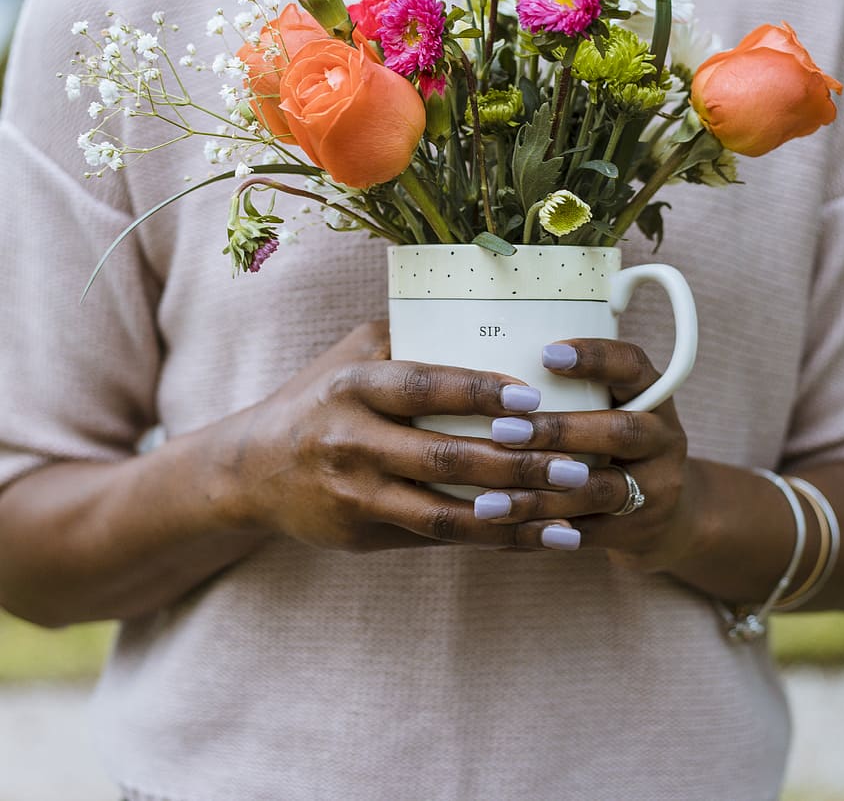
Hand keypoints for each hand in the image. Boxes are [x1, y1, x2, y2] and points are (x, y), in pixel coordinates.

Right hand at [212, 321, 594, 553]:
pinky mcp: (362, 535)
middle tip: (576, 465)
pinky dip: (491, 541)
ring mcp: (355, 495)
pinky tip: (537, 537)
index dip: (479, 393)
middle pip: (444, 457)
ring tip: (571, 515)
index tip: (534, 398)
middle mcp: (351, 442)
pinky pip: (436, 540)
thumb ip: (411, 335)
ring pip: (445, 513)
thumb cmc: (321, 396)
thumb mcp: (353, 354)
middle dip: (516, 464)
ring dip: (513, 515)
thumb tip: (492, 316)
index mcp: (353, 387)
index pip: (423, 387)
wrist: (254, 468)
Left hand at [473, 338, 697, 569]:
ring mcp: (657, 488)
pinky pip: (588, 533)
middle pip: (619, 431)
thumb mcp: (612, 405)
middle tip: (504, 430)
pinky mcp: (641, 530)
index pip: (632, 366)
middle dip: (558, 431)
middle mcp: (663, 438)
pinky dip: (543, 531)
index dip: (594, 357)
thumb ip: (572, 388)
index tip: (545, 354)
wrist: (667, 512)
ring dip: (541, 494)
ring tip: (489, 500)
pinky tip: (503, 528)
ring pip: (601, 490)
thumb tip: (492, 366)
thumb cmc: (617, 444)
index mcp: (654, 395)